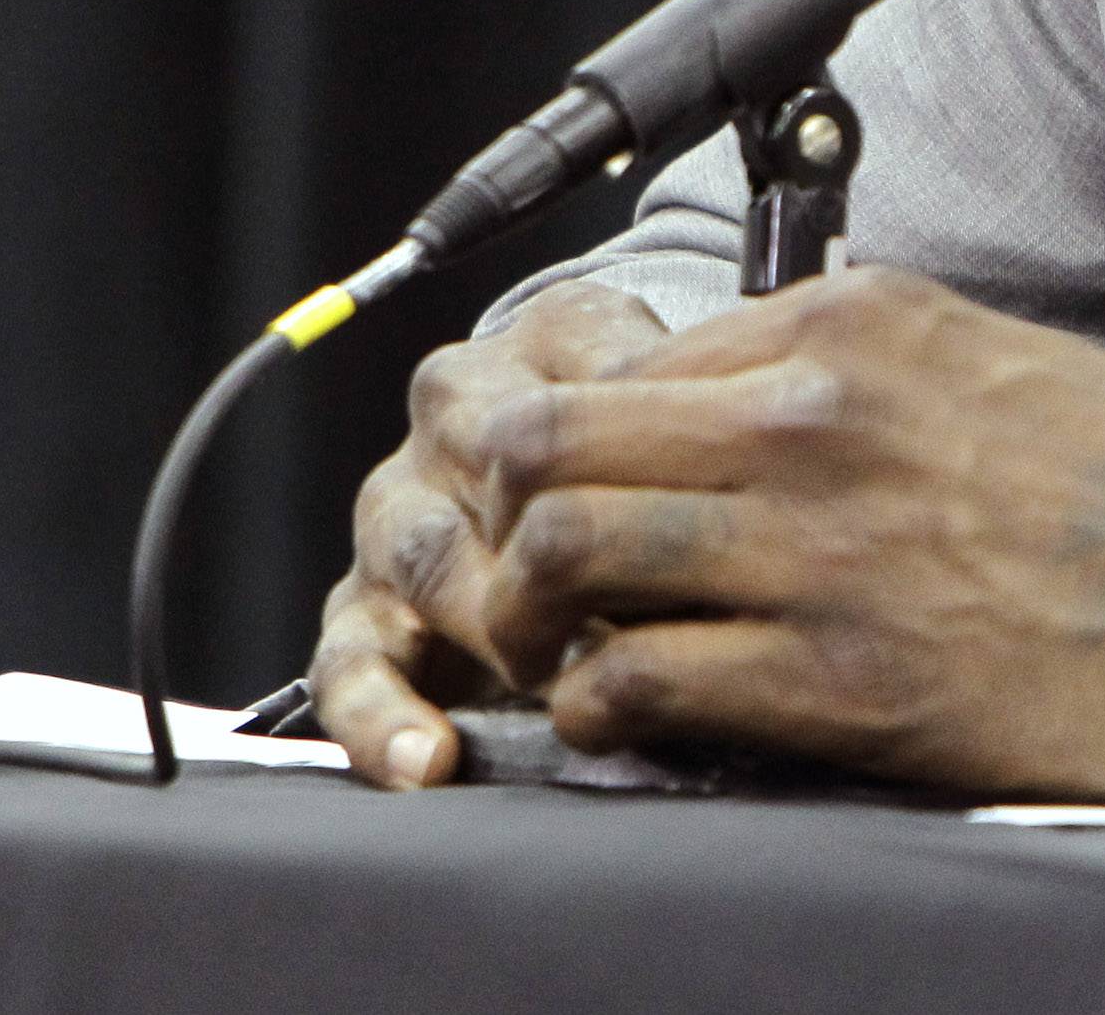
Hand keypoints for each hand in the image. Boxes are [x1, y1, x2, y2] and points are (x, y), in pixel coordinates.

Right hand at [312, 280, 668, 786]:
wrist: (583, 487)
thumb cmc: (668, 458)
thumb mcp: (697, 411)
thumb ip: (709, 429)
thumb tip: (757, 494)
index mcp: (548, 344)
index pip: (586, 383)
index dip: (628, 459)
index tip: (686, 509)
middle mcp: (459, 413)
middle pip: (492, 465)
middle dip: (561, 542)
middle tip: (628, 605)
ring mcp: (402, 509)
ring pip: (427, 555)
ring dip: (491, 623)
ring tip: (542, 676)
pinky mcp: (363, 607)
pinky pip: (348, 660)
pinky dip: (379, 715)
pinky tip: (425, 758)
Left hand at [464, 263, 1104, 794]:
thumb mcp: (977, 351)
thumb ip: (837, 361)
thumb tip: (713, 393)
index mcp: (847, 327)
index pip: (613, 361)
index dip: (561, 435)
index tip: (560, 487)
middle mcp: (813, 419)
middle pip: (548, 444)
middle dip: (505, 513)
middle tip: (521, 570)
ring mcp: (820, 549)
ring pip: (564, 558)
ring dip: (538, 615)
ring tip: (572, 647)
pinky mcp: (842, 680)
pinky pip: (637, 686)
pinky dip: (604, 707)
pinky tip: (640, 711)